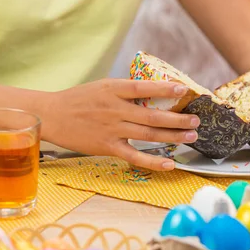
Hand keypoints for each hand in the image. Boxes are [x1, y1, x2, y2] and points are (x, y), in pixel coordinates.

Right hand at [39, 79, 199, 170]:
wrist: (53, 116)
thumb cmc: (80, 99)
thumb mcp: (103, 86)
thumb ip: (127, 90)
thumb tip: (155, 90)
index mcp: (113, 89)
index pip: (143, 87)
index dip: (164, 89)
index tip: (183, 89)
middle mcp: (114, 109)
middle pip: (152, 115)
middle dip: (177, 118)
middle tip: (196, 120)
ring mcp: (112, 129)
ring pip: (148, 134)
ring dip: (172, 136)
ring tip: (191, 135)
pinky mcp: (108, 147)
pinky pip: (134, 156)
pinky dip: (153, 161)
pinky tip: (169, 163)